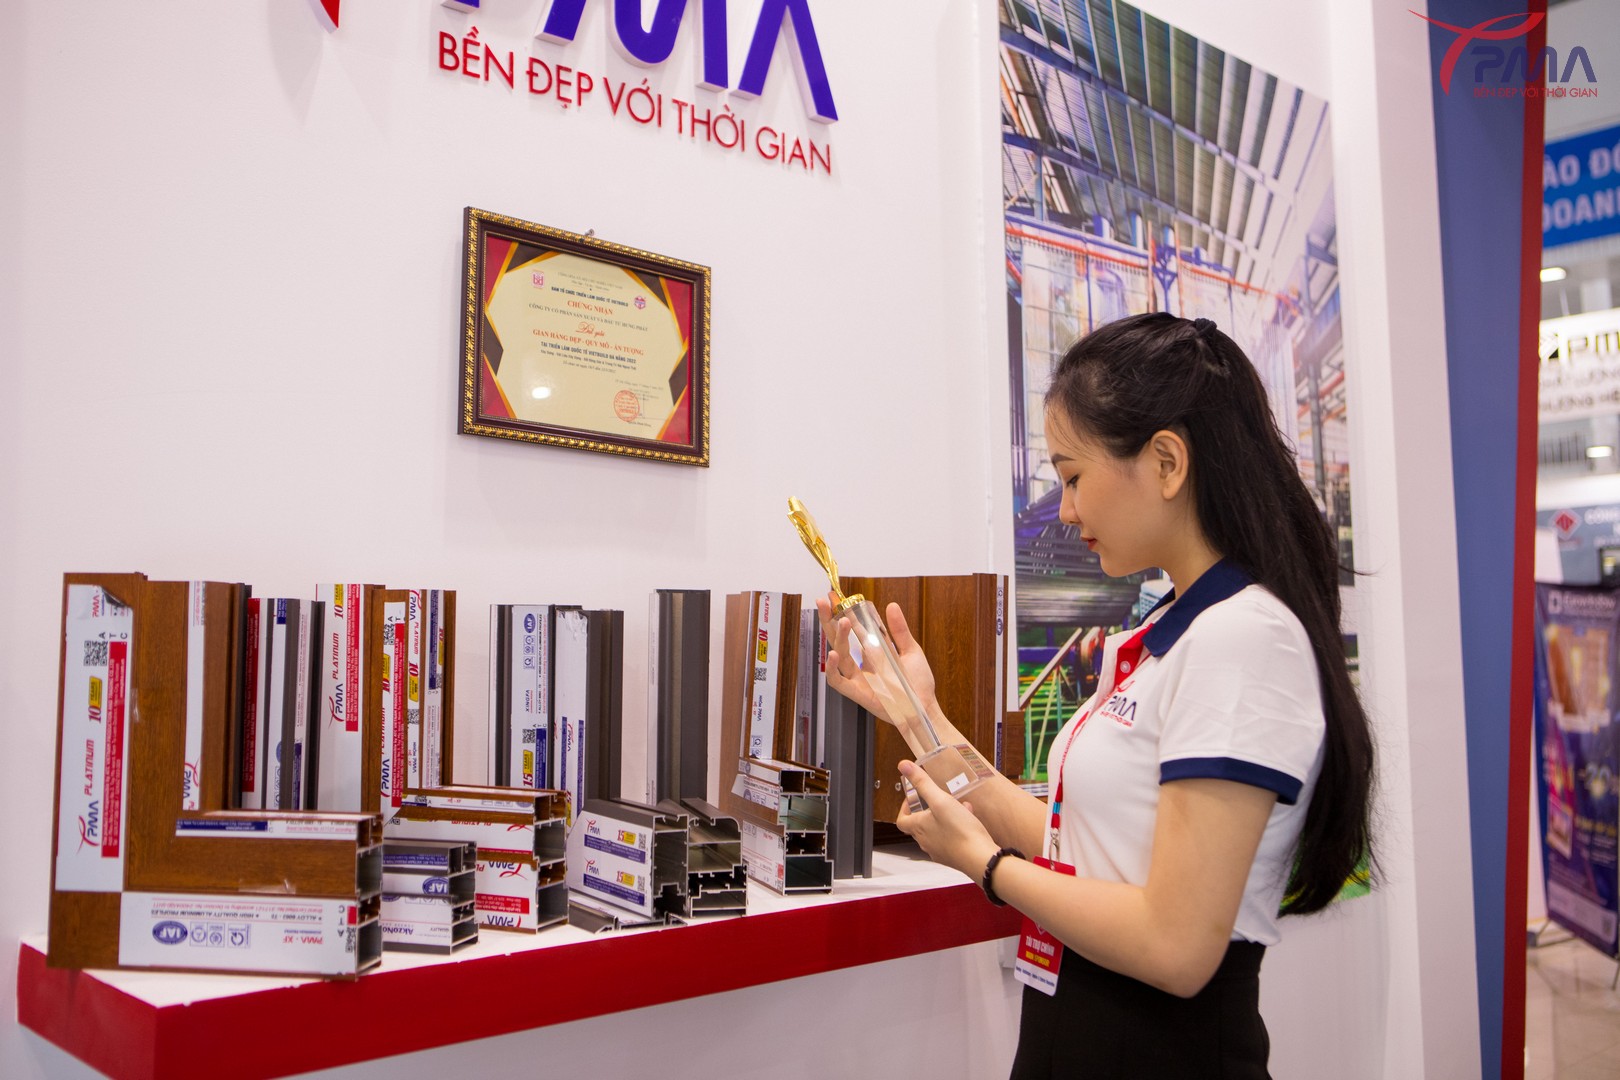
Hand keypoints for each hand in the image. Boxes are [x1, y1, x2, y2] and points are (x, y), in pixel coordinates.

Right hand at [816, 592, 939, 728]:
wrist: (924, 707)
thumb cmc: (918, 683)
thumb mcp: (911, 650)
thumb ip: (899, 630)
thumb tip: (891, 606)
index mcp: (872, 653)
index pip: (853, 630)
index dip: (844, 613)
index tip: (837, 597)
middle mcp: (862, 664)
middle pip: (839, 640)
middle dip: (829, 620)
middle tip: (824, 601)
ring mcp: (858, 678)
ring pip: (838, 656)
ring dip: (837, 638)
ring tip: (842, 621)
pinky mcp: (858, 693)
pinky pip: (838, 682)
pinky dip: (832, 669)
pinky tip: (832, 654)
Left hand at [894, 761, 998, 880]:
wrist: (980, 858)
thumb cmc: (960, 832)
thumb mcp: (940, 800)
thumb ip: (923, 783)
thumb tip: (904, 766)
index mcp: (919, 828)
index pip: (902, 820)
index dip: (904, 808)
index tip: (913, 799)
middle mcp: (926, 842)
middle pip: (919, 825)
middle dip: (927, 810)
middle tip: (935, 800)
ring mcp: (940, 851)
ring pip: (937, 831)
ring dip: (944, 817)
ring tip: (957, 806)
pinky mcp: (955, 856)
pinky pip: (951, 838)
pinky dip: (956, 827)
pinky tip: (970, 818)